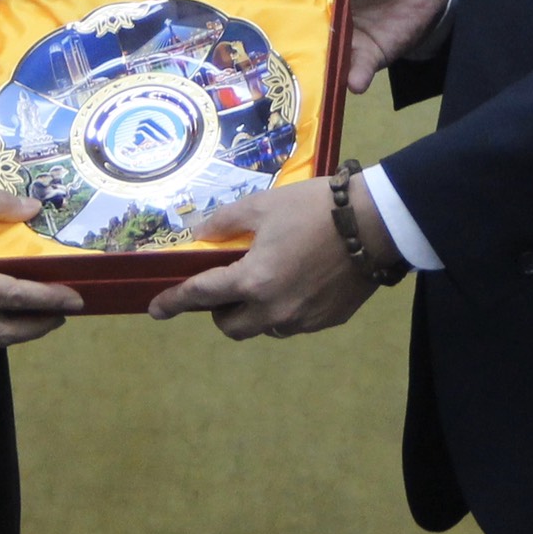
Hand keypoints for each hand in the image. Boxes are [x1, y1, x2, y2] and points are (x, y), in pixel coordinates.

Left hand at [145, 176, 392, 339]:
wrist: (376, 223)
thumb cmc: (315, 209)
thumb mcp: (263, 205)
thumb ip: (226, 223)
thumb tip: (201, 236)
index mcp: (253, 281)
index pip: (201, 296)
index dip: (173, 302)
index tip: (156, 309)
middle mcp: (274, 309)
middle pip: (231, 327)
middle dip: (220, 311)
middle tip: (226, 285)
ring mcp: (303, 320)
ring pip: (264, 328)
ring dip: (254, 311)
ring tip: (268, 279)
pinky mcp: (328, 321)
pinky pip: (294, 323)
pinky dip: (285, 309)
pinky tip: (298, 282)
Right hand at [282, 0, 449, 92]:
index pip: (282, 10)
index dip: (266, 22)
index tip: (248, 35)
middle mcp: (323, 20)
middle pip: (299, 43)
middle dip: (286, 58)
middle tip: (268, 75)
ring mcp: (346, 40)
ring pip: (325, 61)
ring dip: (318, 74)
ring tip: (307, 87)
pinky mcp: (371, 56)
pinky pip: (358, 71)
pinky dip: (354, 79)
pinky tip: (352, 82)